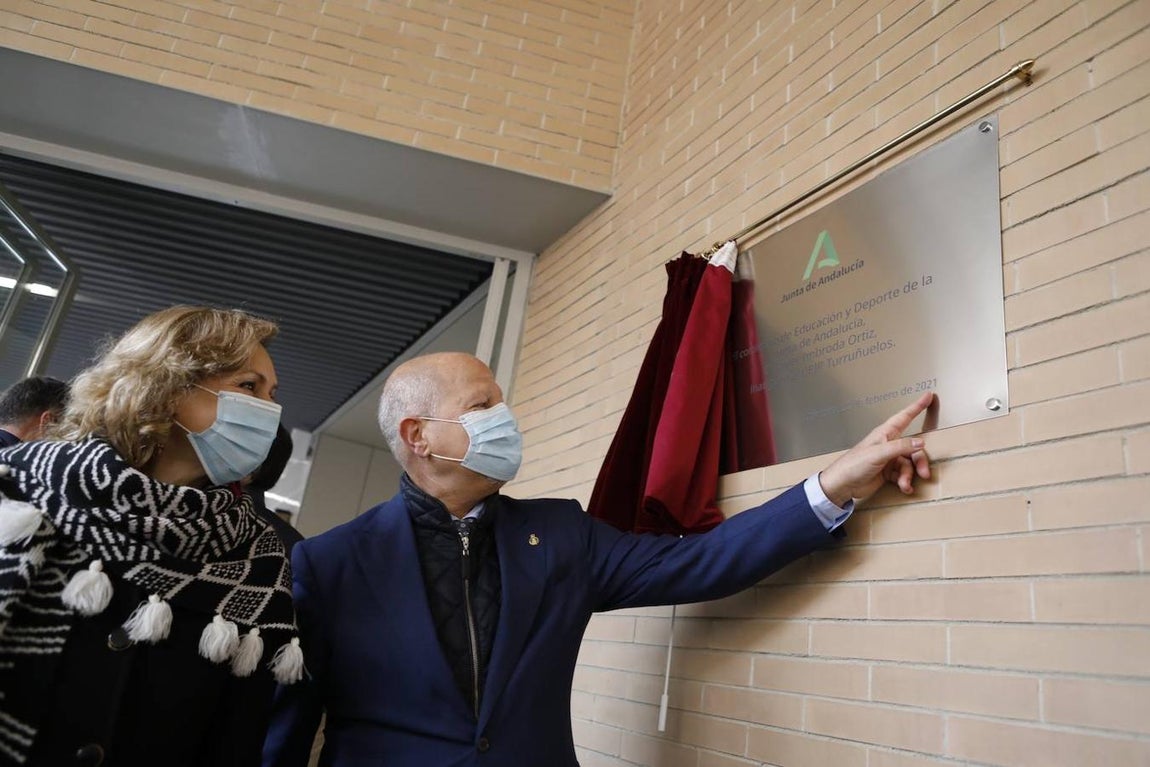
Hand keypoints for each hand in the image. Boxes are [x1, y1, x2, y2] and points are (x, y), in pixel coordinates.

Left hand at [818, 392, 934, 506]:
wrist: (842, 484)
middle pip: (913, 448)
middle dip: (919, 461)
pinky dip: (905, 482)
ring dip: (910, 475)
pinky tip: (904, 488)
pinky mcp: (887, 472)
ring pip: (909, 464)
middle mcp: (889, 445)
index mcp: (885, 434)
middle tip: (924, 473)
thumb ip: (900, 447)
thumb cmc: (854, 464)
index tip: (928, 396)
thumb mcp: (878, 454)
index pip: (904, 417)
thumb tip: (920, 443)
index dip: (917, 406)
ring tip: (906, 485)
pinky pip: (903, 475)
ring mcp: (888, 459)